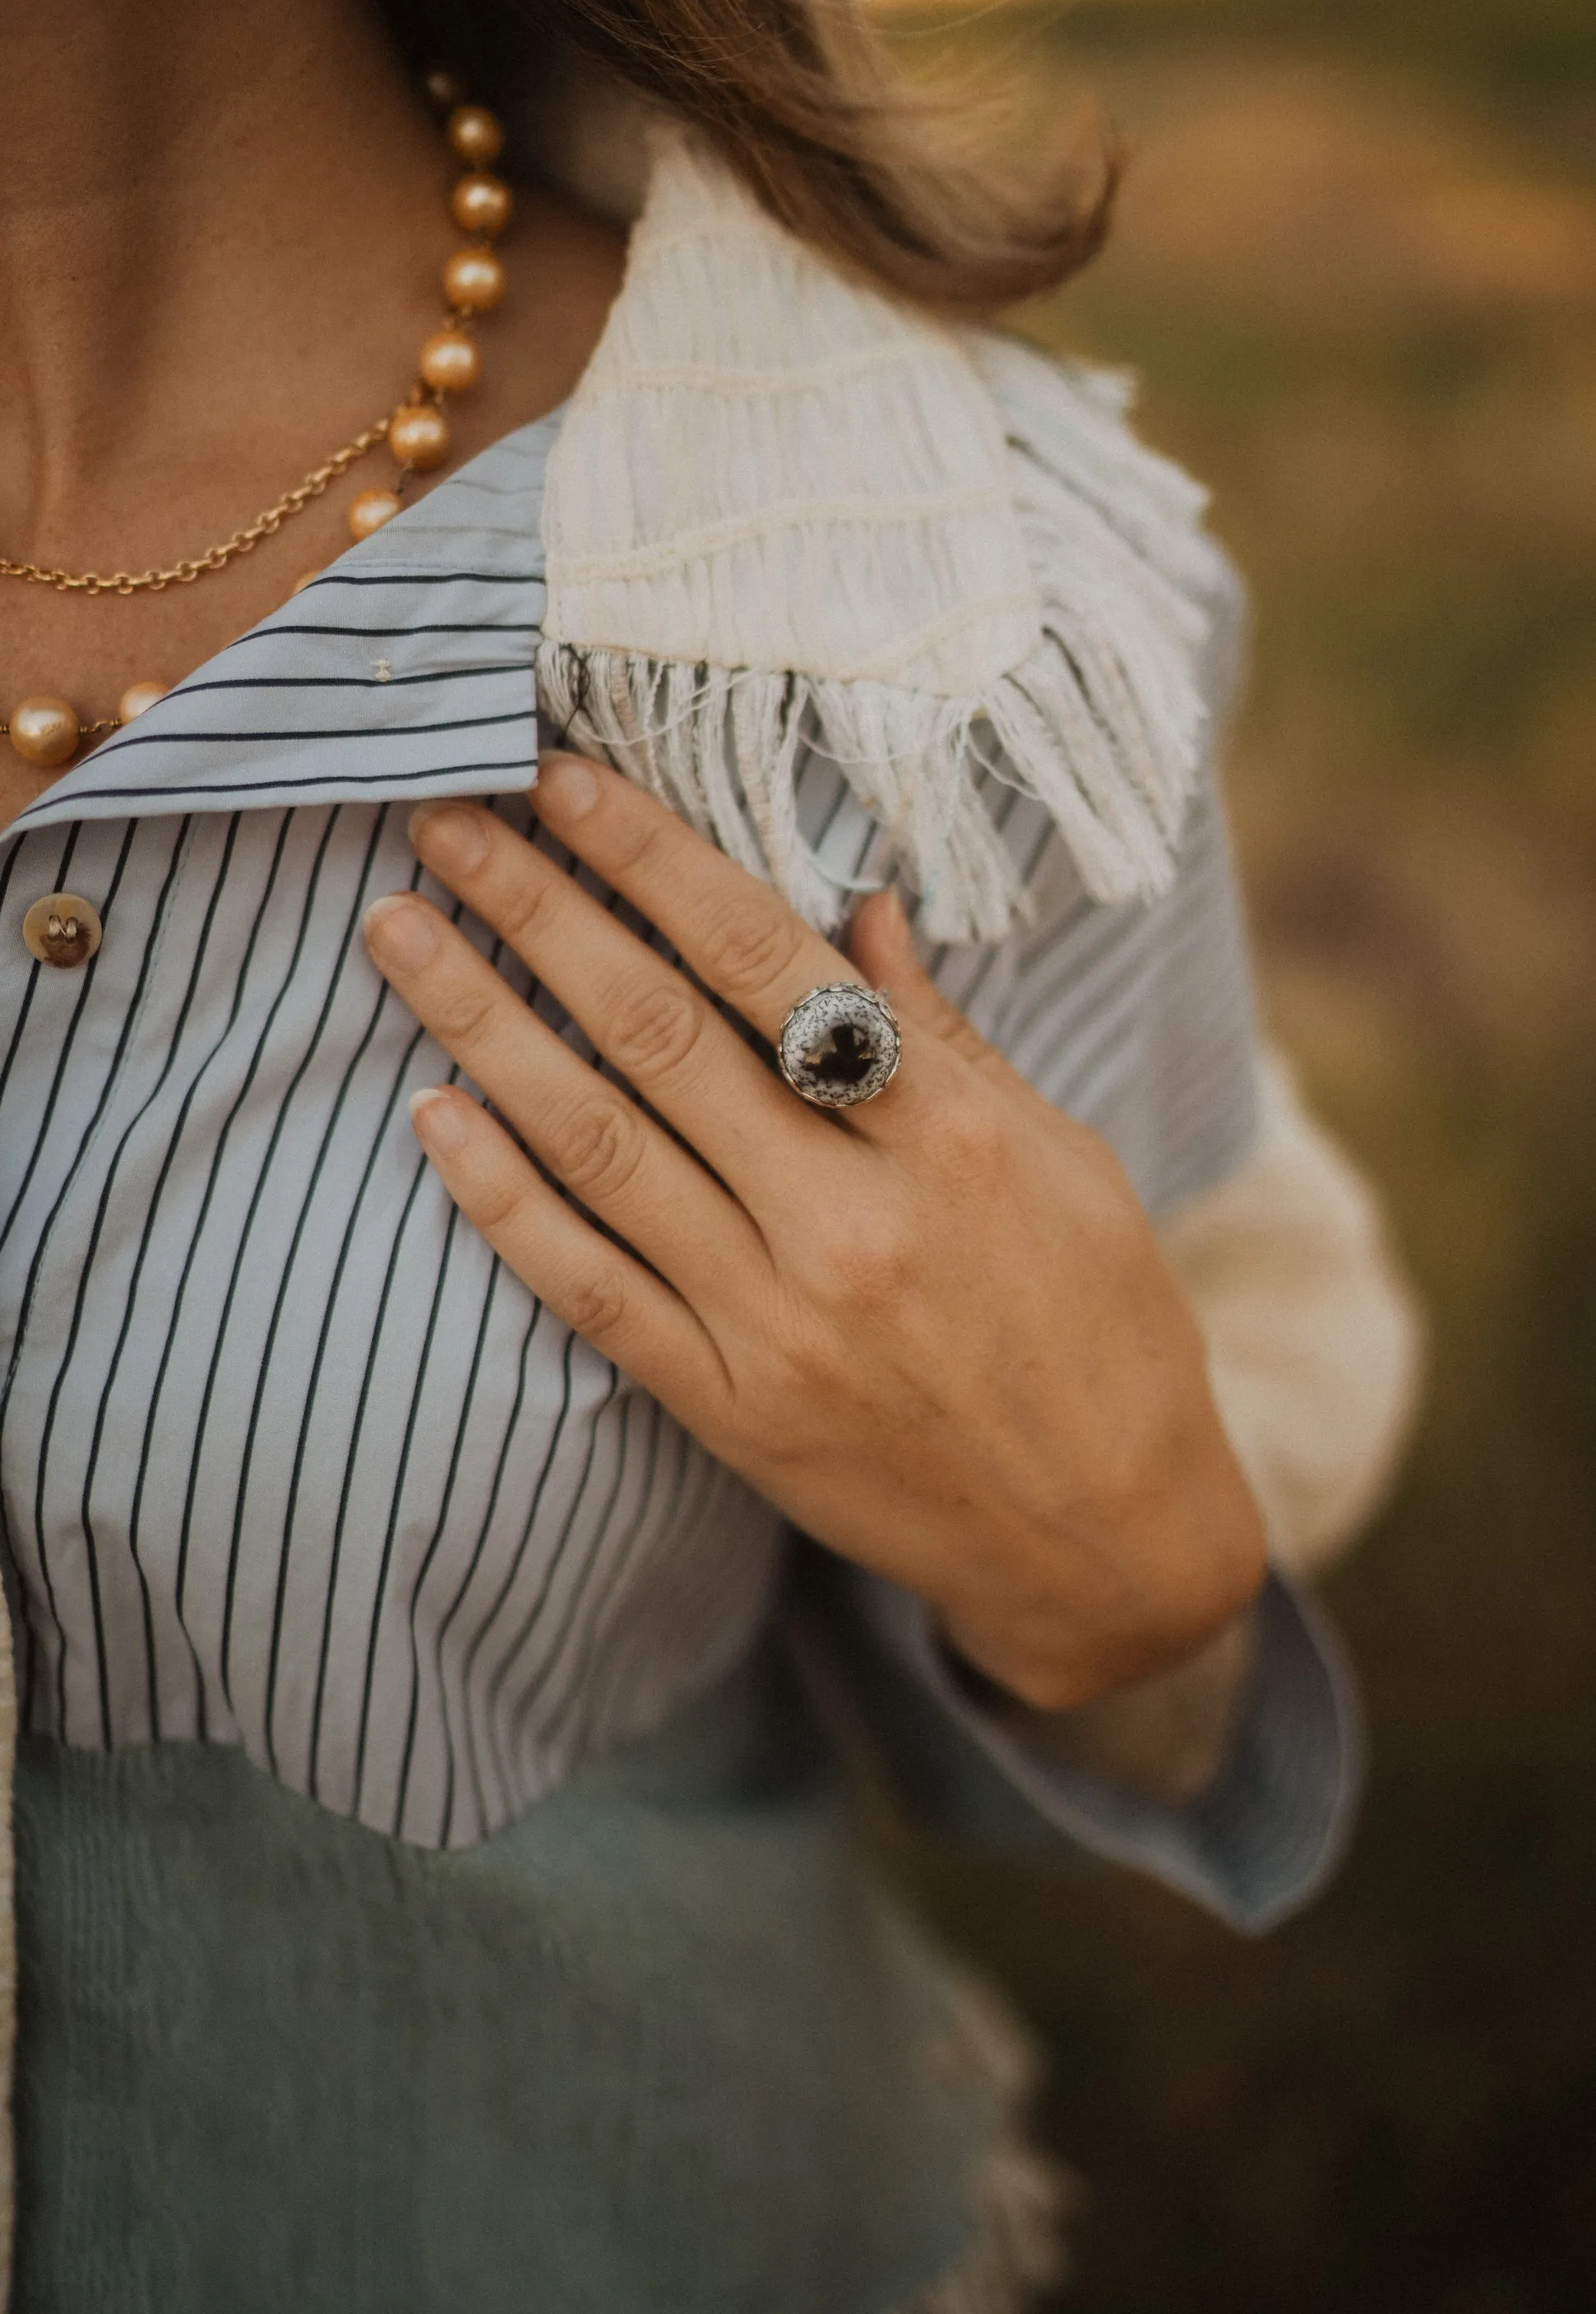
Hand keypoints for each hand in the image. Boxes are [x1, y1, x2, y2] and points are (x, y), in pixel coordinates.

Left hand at [362, 756, 1265, 1711]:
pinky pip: (589, 1289)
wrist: (1104, 1541)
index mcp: (947, 1137)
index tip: (564, 781)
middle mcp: (852, 1221)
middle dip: (537, 911)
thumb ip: (946, 1037)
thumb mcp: (1063, 1158)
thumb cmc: (1103, 1328)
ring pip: (598, 1145)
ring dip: (482, 1027)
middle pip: (657, 1033)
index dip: (652, 859)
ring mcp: (777, 1321)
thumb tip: (858, 908)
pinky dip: (501, 1201)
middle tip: (441, 823)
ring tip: (399, 936)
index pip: (766, 961)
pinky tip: (433, 1116)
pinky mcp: (728, 1406)